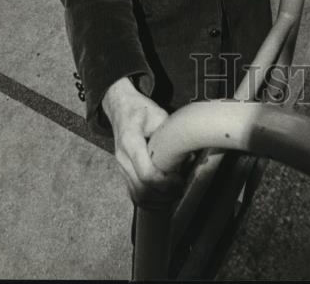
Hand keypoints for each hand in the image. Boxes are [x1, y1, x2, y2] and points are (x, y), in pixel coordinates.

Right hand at [102, 77, 182, 207]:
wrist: (120, 106)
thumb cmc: (139, 109)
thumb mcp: (158, 114)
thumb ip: (171, 135)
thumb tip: (189, 155)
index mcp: (131, 141)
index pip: (146, 173)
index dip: (164, 183)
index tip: (179, 180)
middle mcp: (123, 157)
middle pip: (141, 189)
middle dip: (163, 196)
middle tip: (180, 190)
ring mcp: (121, 166)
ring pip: (136, 195)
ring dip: (156, 201)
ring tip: (173, 195)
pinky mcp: (123, 171)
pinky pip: (133, 193)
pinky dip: (148, 200)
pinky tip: (162, 198)